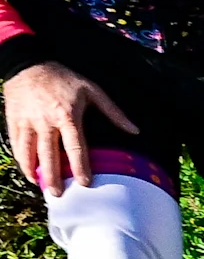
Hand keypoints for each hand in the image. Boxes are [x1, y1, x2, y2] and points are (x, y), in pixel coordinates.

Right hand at [9, 59, 139, 196]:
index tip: (84, 183)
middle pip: (49, 154)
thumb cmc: (63, 78)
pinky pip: (16, 143)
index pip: (75, 146)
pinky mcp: (14, 120)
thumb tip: (135, 130)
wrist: (27, 63)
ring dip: (33, 170)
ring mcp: (27, 121)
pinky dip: (21, 158)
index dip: (79, 166)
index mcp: (67, 115)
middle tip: (58, 194)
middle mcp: (45, 121)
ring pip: (29, 150)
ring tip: (40, 186)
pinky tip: (27, 171)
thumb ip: (113, 111)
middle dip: (53, 175)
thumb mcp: (91, 90)